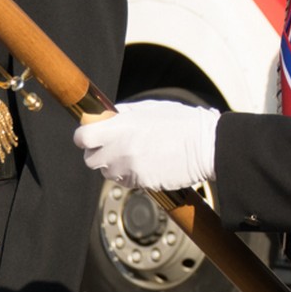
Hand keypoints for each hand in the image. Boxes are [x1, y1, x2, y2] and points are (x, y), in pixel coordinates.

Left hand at [76, 101, 218, 200]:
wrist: (206, 145)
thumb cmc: (183, 123)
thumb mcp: (150, 108)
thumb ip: (125, 113)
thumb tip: (109, 116)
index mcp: (120, 127)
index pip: (83, 137)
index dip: (84, 137)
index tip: (89, 136)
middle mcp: (121, 149)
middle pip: (91, 159)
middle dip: (97, 154)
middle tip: (110, 148)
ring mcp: (132, 168)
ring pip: (108, 173)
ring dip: (115, 167)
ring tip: (133, 157)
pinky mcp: (143, 183)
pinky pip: (127, 182)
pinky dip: (131, 176)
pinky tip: (145, 165)